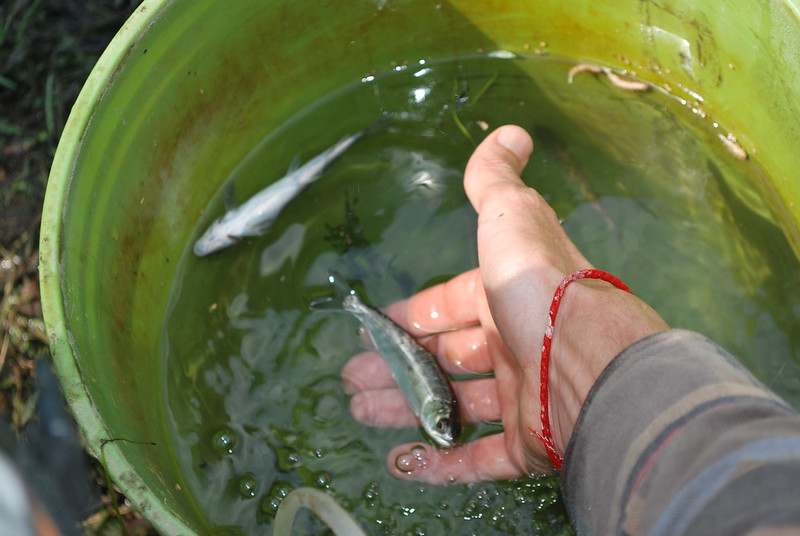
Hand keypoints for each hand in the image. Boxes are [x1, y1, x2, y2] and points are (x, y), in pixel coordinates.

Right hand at [342, 126, 667, 482]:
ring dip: (407, 411)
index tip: (373, 331)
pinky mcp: (530, 445)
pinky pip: (479, 458)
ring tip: (361, 415)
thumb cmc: (540, 286)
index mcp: (508, 295)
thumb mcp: (510, 218)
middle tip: (352, 382)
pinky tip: (402, 462)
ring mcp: (523, 397)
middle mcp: (516, 344)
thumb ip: (497, 181)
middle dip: (396, 368)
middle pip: (445, 358)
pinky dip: (441, 463)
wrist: (590, 362)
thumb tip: (510, 131)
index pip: (450, 305)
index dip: (412, 317)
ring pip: (454, 407)